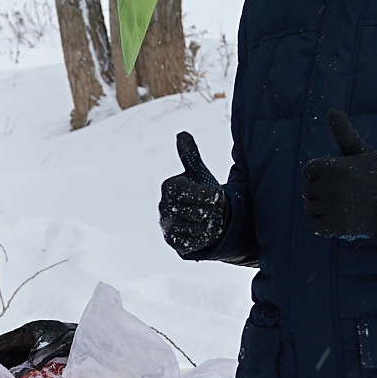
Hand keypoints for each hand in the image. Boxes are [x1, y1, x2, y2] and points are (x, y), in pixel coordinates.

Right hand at [159, 132, 230, 257]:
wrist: (203, 217)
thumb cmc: (202, 192)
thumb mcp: (199, 173)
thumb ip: (190, 155)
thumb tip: (181, 134)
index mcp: (169, 187)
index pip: (196, 194)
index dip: (210, 196)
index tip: (213, 194)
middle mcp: (163, 207)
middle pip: (199, 213)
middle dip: (211, 211)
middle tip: (209, 208)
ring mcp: (166, 226)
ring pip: (199, 229)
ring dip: (209, 225)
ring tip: (206, 219)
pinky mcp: (173, 243)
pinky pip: (196, 242)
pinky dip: (203, 238)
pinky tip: (201, 231)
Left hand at [300, 110, 376, 239]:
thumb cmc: (375, 176)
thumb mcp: (361, 152)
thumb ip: (344, 133)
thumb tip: (331, 111)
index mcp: (334, 167)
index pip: (308, 171)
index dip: (321, 174)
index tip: (339, 178)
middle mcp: (331, 187)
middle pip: (307, 190)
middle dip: (321, 192)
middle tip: (345, 194)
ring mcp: (332, 208)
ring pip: (311, 208)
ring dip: (323, 209)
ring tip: (345, 206)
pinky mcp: (335, 227)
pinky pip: (317, 226)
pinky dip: (326, 225)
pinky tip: (342, 218)